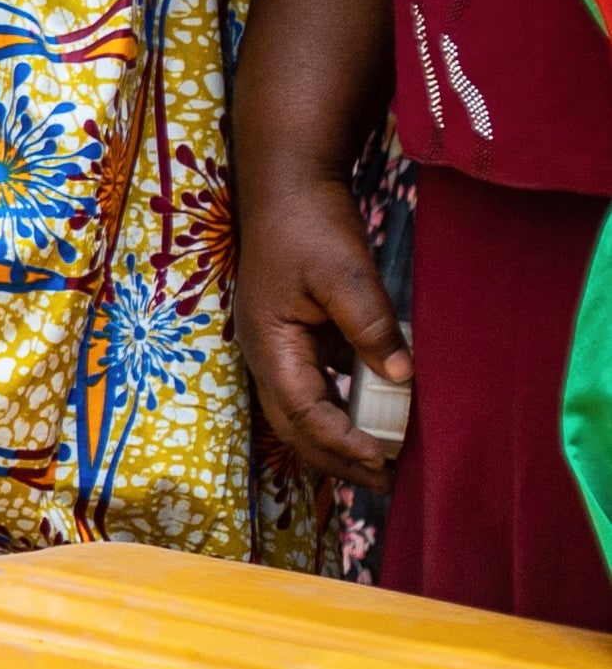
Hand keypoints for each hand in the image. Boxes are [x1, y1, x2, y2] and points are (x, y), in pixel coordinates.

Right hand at [235, 157, 408, 485]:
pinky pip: (319, 388)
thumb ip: (371, 326)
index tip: (384, 460)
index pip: (302, 414)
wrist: (287, 185)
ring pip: (304, 412)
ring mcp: (279, 348)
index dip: (343, 443)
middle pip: (295, 428)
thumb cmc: (308, 225)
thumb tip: (402, 378)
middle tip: (386, 483)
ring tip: (383, 462)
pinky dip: (344, 411)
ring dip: (340, 441)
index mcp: (269, 345)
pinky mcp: (297, 337)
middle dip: (338, 460)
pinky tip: (376, 417)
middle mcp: (267, 355)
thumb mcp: (344, 273)